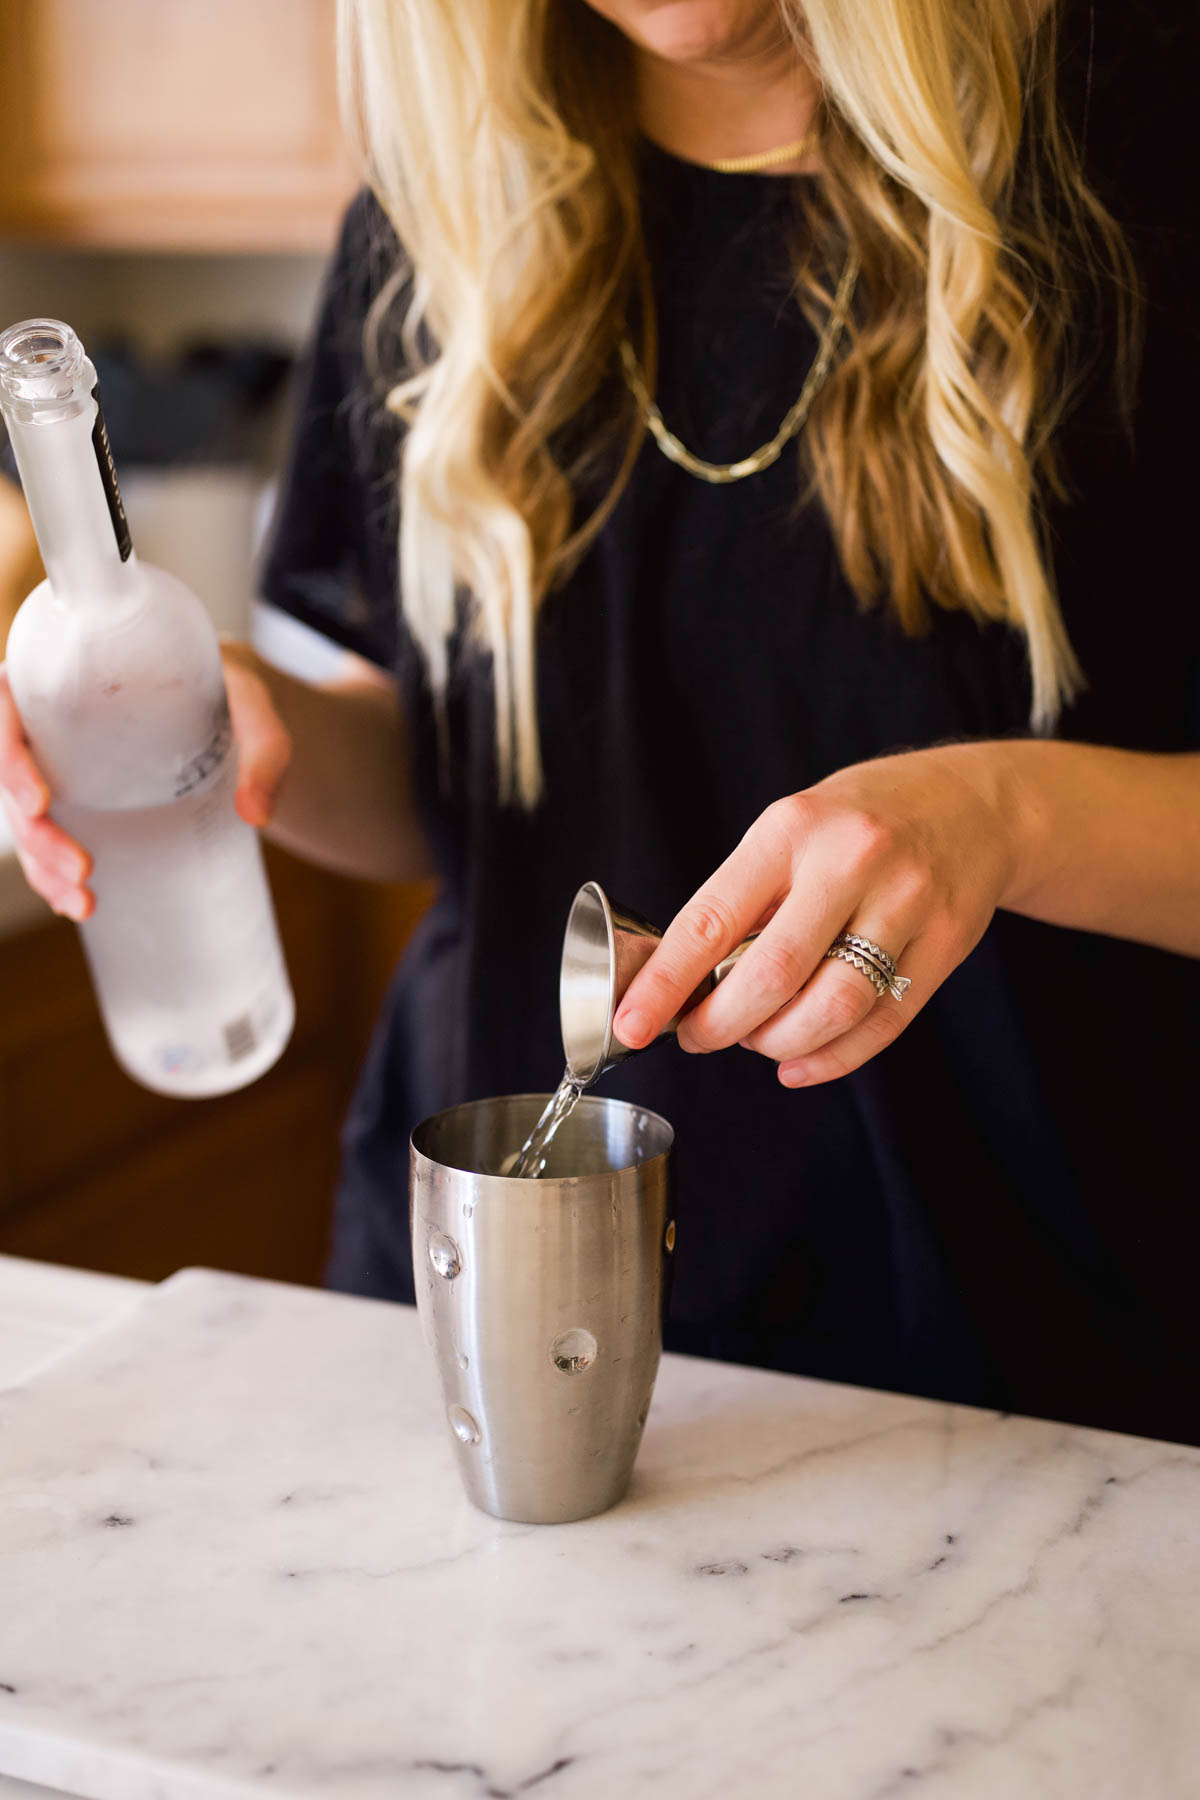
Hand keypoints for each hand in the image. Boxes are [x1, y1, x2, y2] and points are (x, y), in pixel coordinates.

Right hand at [0, 641, 292, 920]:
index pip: (7, 704)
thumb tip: (255, 814)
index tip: (41, 802)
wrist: (237, 706)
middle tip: (82, 869)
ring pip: (25, 814)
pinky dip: (53, 872)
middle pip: (12, 772)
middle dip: (36, 833)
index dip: (9, 756)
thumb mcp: (255, 703)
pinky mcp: (80, 793)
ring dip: (41, 865)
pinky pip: (49, 833)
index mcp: (70, 669)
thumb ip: (264, 748)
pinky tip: (75, 902)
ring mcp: (61, 759)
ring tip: (83, 903)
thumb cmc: (235, 688)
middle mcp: (53, 715)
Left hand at [611, 746, 1020, 1086]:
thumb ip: (745, 898)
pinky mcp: (946, 944)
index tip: (632, 1023)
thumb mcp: (790, 829)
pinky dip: (832, 1060)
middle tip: (697, 1037)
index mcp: (792, 829)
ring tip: (756, 1041)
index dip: (666, 982)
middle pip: (773, 975)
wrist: (972, 805)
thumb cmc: (860, 821)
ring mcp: (907, 904)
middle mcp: (851, 862)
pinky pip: (881, 1024)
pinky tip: (799, 1064)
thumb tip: (681, 979)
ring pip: (832, 1008)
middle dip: (720, 1025)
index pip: (713, 918)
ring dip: (778, 1044)